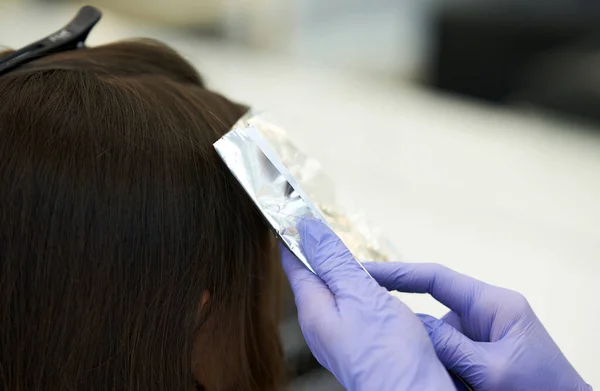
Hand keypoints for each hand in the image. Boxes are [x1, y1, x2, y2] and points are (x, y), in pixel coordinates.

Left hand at [281, 219, 454, 390]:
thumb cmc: (388, 355)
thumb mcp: (360, 295)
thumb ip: (333, 262)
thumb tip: (306, 229)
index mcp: (313, 309)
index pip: (294, 262)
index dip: (293, 234)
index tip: (292, 210)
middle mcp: (319, 323)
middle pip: (312, 276)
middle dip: (315, 249)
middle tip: (316, 221)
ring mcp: (337, 335)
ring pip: (332, 291)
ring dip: (337, 268)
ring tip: (339, 248)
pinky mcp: (357, 343)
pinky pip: (348, 306)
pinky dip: (354, 288)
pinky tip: (366, 286)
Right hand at [364, 262, 592, 390]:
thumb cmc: (542, 390)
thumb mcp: (490, 370)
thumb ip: (448, 345)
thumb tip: (407, 325)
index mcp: (494, 304)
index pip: (436, 278)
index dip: (398, 273)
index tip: (366, 272)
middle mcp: (485, 313)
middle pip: (432, 306)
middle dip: (406, 320)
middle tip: (372, 321)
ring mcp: (482, 333)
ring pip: (436, 334)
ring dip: (424, 352)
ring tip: (420, 369)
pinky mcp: (479, 352)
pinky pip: (446, 352)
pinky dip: (436, 365)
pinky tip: (432, 379)